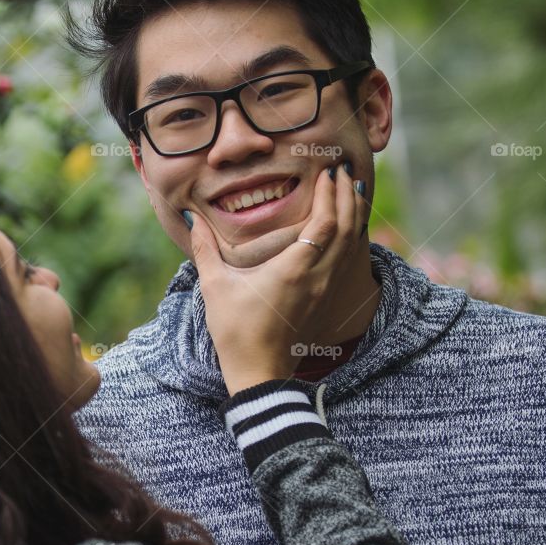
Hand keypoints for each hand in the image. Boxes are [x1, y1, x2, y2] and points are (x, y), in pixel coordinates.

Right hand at [185, 162, 367, 393]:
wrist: (259, 373)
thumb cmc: (236, 332)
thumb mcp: (215, 287)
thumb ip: (205, 249)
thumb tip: (191, 218)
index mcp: (294, 270)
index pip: (325, 222)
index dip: (329, 194)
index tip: (327, 171)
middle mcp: (318, 278)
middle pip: (347, 228)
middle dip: (347, 195)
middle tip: (342, 170)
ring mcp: (325, 292)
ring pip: (352, 245)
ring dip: (354, 214)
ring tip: (352, 189)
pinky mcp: (326, 302)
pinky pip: (348, 262)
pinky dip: (352, 238)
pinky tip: (348, 227)